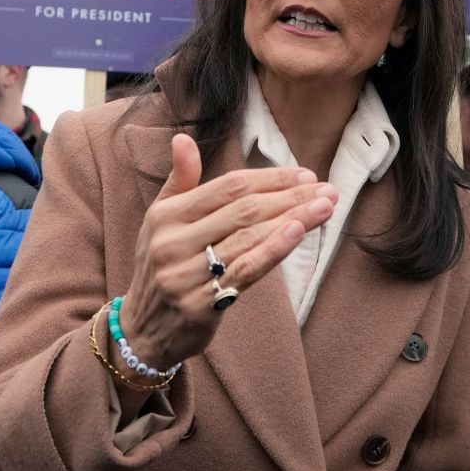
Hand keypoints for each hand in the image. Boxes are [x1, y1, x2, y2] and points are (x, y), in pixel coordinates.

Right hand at [120, 133, 336, 366]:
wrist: (142, 331)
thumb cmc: (160, 267)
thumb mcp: (160, 221)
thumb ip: (179, 181)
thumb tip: (182, 138)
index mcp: (166, 216)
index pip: (227, 187)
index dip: (269, 178)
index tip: (305, 174)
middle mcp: (172, 242)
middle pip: (243, 210)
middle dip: (290, 196)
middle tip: (327, 190)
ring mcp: (184, 275)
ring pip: (248, 238)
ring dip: (294, 219)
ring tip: (326, 207)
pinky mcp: (199, 305)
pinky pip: (245, 271)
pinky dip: (274, 250)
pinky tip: (300, 233)